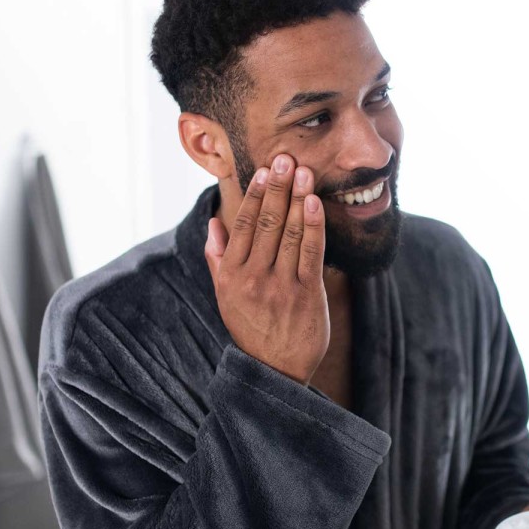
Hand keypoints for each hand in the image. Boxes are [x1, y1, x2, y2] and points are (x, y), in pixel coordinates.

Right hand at [204, 154, 328, 384]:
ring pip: (291, 234)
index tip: (263, 169)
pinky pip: (311, 253)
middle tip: (285, 158)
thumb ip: (218, 258)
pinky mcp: (307, 295)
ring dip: (297, 199)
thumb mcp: (225, 295)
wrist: (275, 371)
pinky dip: (314, 225)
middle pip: (268, 223)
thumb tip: (214, 223)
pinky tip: (314, 202)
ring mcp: (281, 286)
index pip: (244, 225)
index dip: (255, 195)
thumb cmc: (251, 328)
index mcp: (232, 275)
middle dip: (277, 187)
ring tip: (303, 171)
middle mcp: (254, 278)